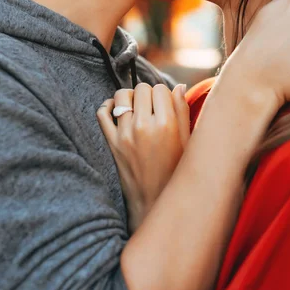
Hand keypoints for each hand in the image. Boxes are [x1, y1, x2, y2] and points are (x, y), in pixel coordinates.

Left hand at [97, 83, 189, 232]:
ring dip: (130, 97)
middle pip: (141, 88)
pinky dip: (107, 106)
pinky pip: (102, 112)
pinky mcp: (111, 143)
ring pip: (121, 95)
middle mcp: (143, 127)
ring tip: (137, 109)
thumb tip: (179, 86)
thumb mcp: (187, 142)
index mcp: (166, 125)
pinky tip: (117, 110)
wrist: (152, 203)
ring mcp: (124, 134)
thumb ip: (182, 111)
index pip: (161, 88)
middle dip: (148, 94)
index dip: (164, 94)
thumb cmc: (175, 172)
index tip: (166, 106)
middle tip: (152, 108)